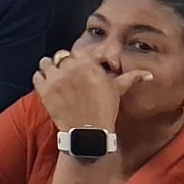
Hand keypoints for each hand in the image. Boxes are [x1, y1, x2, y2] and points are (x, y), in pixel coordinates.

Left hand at [33, 50, 150, 132]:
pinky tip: (47, 85)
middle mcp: (70, 68)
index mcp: (88, 65)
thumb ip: (131, 78)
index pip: (78, 53)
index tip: (79, 69)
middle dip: (63, 63)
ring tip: (54, 76)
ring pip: (45, 62)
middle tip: (67, 74)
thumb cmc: (104, 109)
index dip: (77, 61)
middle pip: (61, 56)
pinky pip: (36, 76)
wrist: (88, 131)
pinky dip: (40, 79)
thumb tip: (148, 74)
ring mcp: (55, 78)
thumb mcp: (118, 91)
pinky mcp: (44, 90)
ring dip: (49, 68)